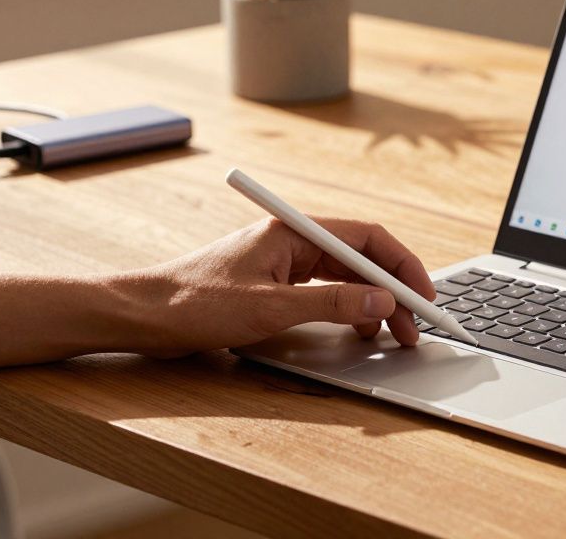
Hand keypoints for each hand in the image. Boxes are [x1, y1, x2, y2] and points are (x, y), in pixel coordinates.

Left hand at [119, 217, 435, 357]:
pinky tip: (356, 328)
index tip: (423, 297)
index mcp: (293, 230)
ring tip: (390, 333)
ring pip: (345, 275)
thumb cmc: (194, 303)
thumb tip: (383, 301)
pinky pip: (325, 289)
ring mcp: (282, 260)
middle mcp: (291, 239)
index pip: (367, 238)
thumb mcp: (272, 308)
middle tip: (414, 326)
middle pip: (360, 258)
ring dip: (373, 301)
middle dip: (392, 290)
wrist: (142, 315)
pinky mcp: (273, 282)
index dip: (402, 266)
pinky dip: (348, 307)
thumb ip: (334, 303)